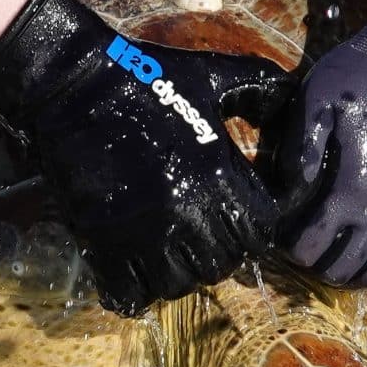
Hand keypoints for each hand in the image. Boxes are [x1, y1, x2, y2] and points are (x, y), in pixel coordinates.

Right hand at [0, 0, 286, 312]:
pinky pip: (130, 293)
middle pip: (222, 264)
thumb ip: (262, 92)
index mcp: (219, 173)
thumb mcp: (215, 74)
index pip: (260, 232)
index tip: (238, 216)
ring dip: (179, 273)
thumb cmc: (147, 78)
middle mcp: (187, 210)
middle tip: (201, 232)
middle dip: (218, 252)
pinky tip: (135, 269)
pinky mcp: (103, 242)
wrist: (73, 84)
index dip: (254, 228)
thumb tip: (293, 106)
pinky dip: (137, 290)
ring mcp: (143, 231)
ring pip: (179, 285)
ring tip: (169, 250)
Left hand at [273, 0, 366, 288]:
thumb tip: (289, 190)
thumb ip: (300, 147)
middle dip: (318, 264)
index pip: (313, 246)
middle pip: (343, 269)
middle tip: (306, 246)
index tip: (284, 236)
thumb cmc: (362, 77)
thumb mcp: (319, 99)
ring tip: (336, 255)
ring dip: (352, 274)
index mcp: (352, 187)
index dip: (293, 248)